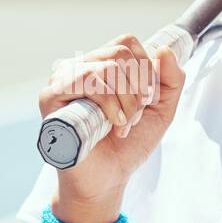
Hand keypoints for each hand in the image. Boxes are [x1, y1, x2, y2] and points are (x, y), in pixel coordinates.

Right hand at [41, 35, 184, 214]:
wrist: (107, 179)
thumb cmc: (128, 144)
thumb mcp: (161, 109)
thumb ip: (171, 79)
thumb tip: (164, 50)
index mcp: (101, 64)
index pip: (127, 43)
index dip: (146, 71)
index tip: (146, 102)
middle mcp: (79, 67)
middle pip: (120, 53)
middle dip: (139, 88)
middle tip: (136, 116)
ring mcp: (62, 80)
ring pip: (107, 67)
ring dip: (127, 101)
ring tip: (123, 125)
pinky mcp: (50, 96)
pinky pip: (87, 81)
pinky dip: (110, 105)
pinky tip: (112, 126)